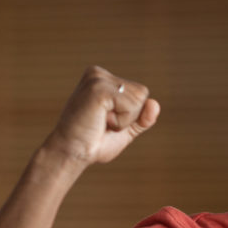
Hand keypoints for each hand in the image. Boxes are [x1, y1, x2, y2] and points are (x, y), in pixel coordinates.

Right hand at [42, 66, 159, 165]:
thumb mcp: (126, 129)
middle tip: (103, 123)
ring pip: (138, 99)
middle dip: (129, 116)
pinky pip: (130, 106)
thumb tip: (155, 103)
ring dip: (124, 120)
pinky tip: (99, 121)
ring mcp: (97, 78)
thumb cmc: (94, 142)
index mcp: (103, 79)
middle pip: (142, 94)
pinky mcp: (98, 88)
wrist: (72, 153)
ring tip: (100, 122)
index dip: (131, 115)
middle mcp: (98, 73)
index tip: (106, 121)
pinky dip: (120, 121)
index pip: (141, 93)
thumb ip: (143, 117)